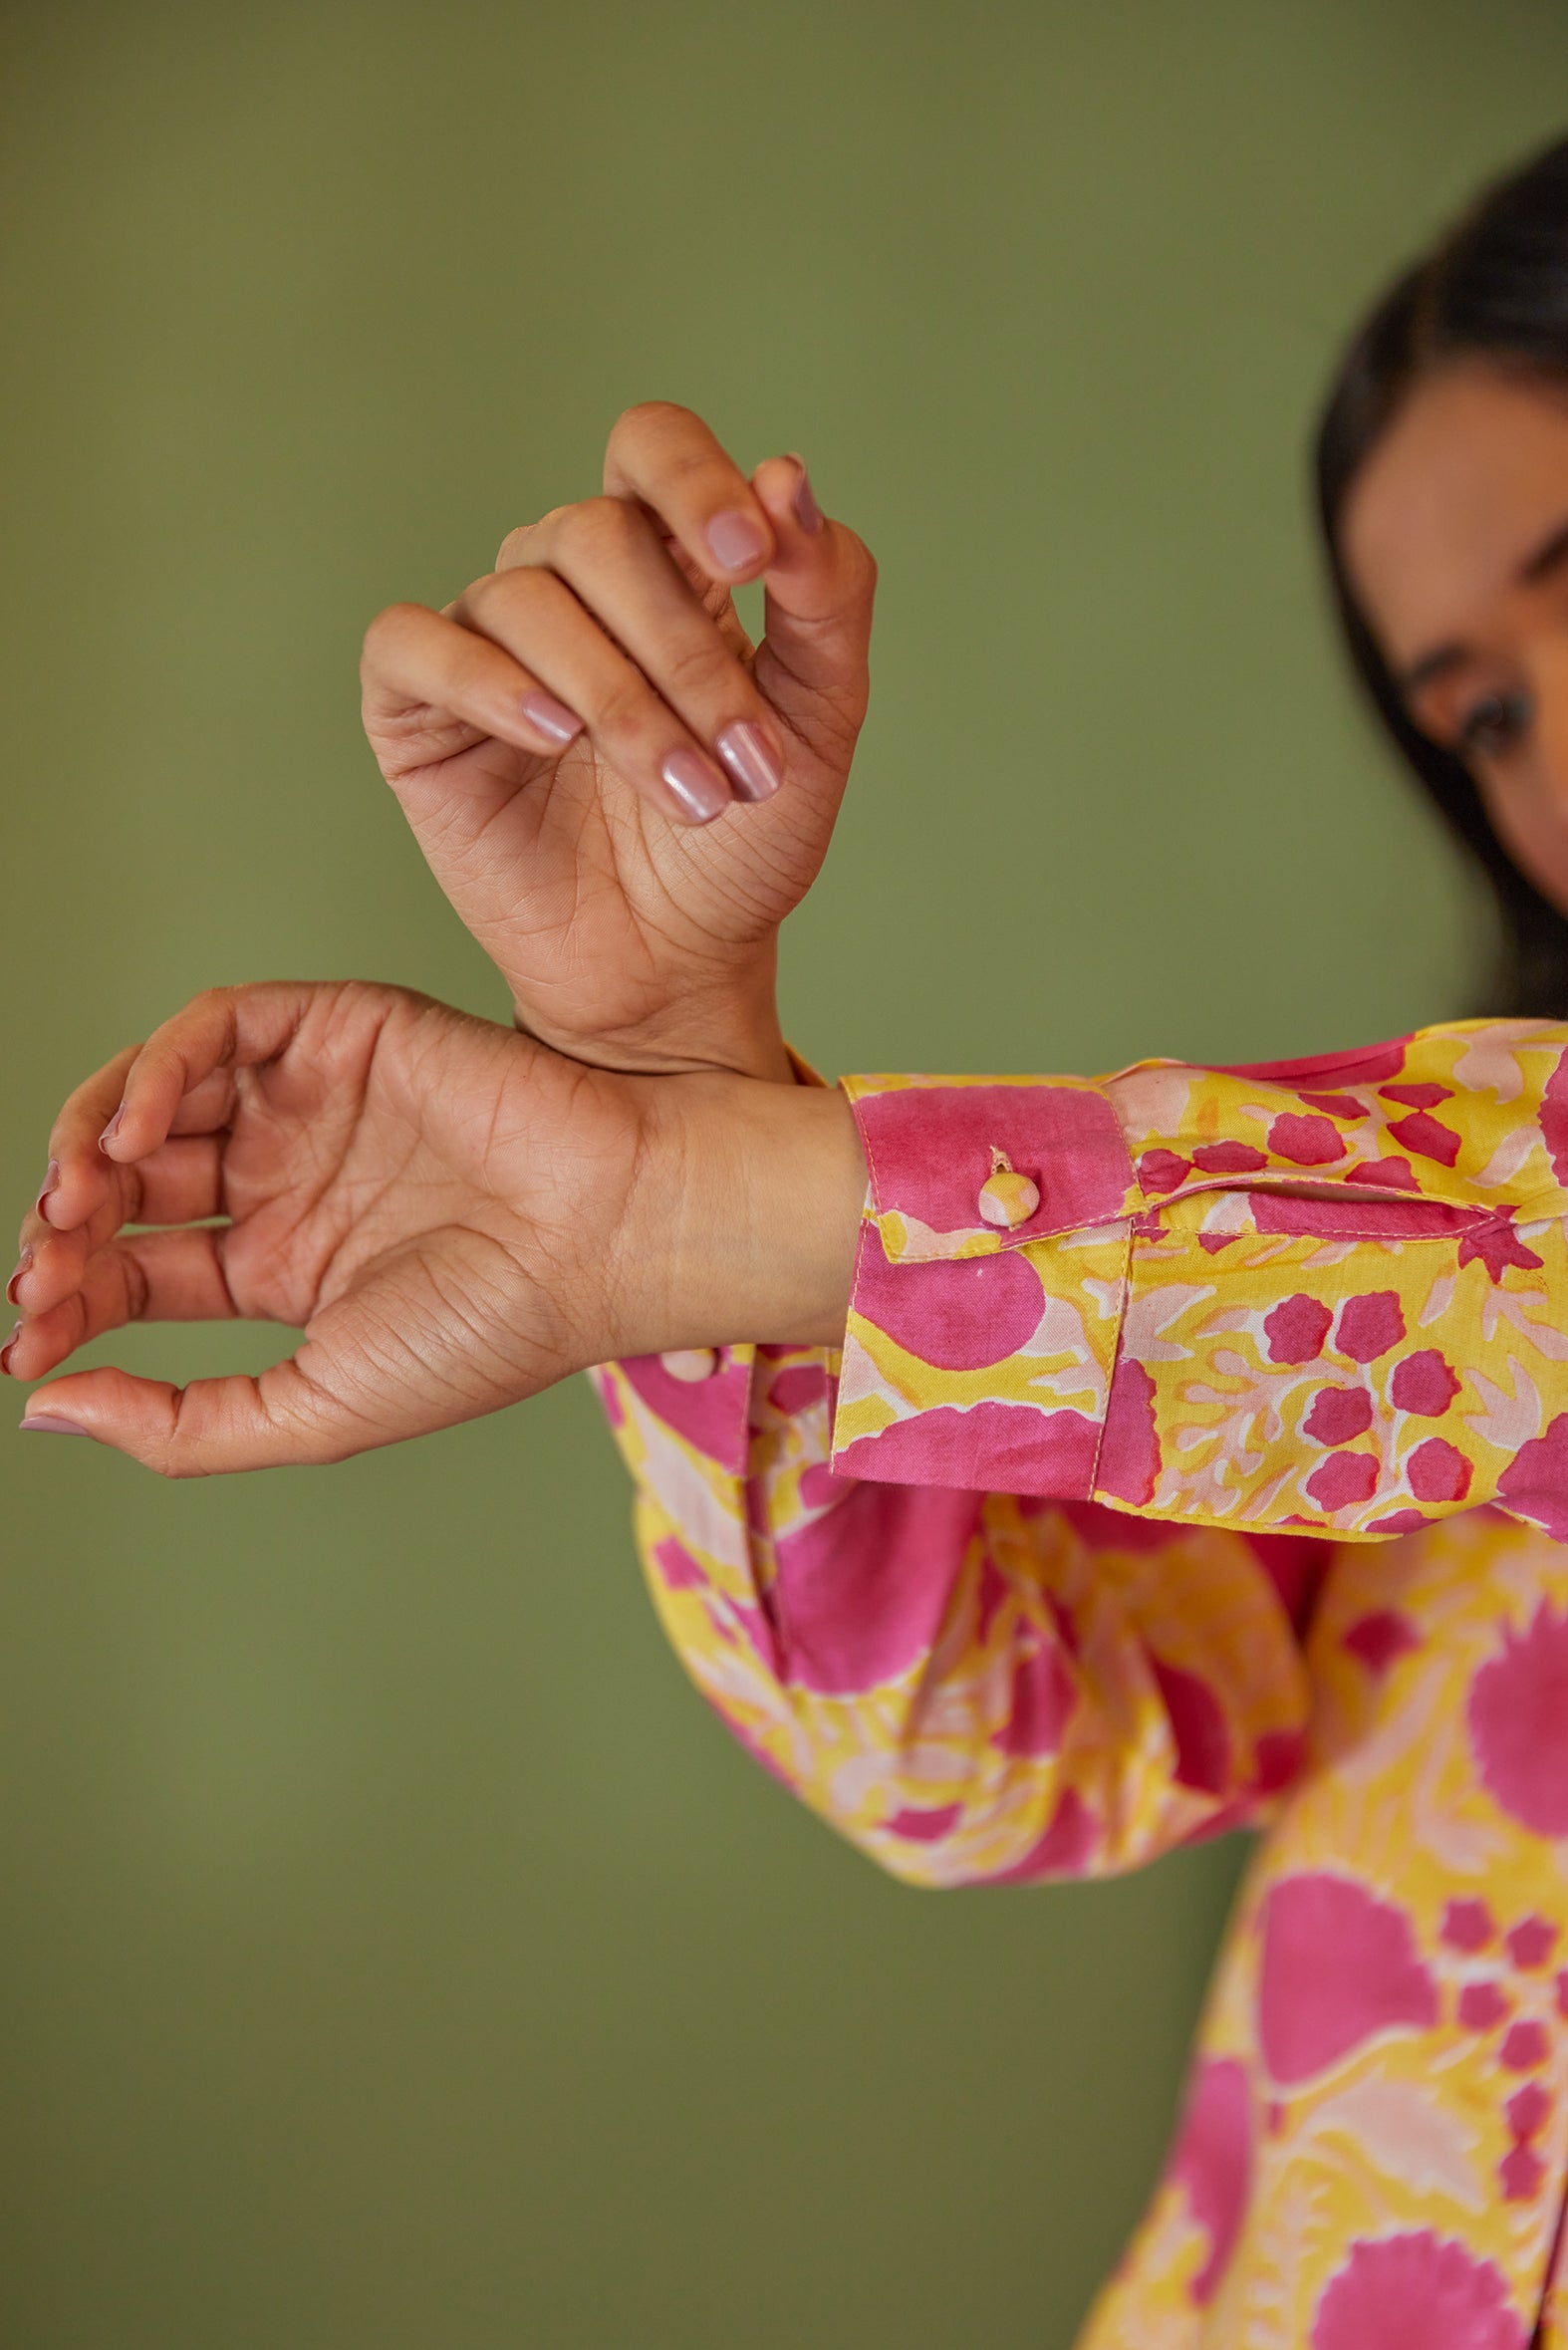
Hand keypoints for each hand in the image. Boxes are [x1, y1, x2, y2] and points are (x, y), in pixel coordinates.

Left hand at [3, 982, 866, 1472]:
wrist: (610, 1236)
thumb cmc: (496, 1331)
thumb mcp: (317, 1409)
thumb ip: (183, 1423)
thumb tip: (48, 1412)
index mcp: (282, 1269)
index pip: (133, 1272)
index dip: (66, 1305)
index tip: (24, 1350)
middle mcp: (283, 1179)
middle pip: (123, 1184)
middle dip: (63, 1228)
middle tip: (43, 1273)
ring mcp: (307, 1101)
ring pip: (149, 1098)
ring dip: (87, 1143)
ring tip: (72, 1203)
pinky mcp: (338, 1029)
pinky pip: (214, 1028)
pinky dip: (154, 1069)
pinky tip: (132, 1134)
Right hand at [360, 402, 875, 1082]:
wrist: (678, 964)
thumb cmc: (742, 843)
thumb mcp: (819, 722)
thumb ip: (826, 598)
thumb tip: (790, 477)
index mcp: (663, 564)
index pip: (651, 448)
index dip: (691, 480)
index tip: (748, 559)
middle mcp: (566, 584)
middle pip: (596, 533)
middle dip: (682, 653)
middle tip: (741, 763)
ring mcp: (486, 642)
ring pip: (523, 596)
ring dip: (617, 699)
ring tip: (685, 796)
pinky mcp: (415, 708)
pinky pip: (413, 643)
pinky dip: (483, 679)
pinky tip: (550, 736)